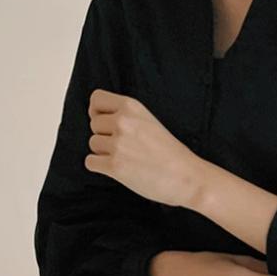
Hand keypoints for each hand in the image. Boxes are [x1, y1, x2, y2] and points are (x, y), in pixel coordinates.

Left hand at [86, 92, 201, 206]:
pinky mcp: (115, 166)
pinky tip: (115, 169)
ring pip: (93, 144)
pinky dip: (99, 167)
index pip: (96, 99)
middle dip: (103, 136)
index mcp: (131, 106)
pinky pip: (90, 162)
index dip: (96, 112)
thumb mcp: (148, 121)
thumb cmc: (170, 152)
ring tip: (124, 158)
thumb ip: (126, 116)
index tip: (103, 122)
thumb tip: (100, 120)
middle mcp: (122, 121)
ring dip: (103, 153)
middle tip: (121, 147)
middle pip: (93, 125)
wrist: (186, 176)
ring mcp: (118, 144)